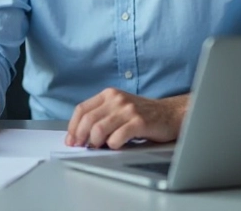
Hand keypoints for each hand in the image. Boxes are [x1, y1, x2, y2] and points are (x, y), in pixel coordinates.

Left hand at [65, 88, 187, 149]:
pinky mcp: (139, 122)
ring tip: (99, 147)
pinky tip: (116, 146)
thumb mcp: (119, 108)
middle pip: (88, 120)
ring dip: (95, 142)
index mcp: (108, 94)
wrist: (170, 114)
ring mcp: (128, 109)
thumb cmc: (142, 114)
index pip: (82, 109)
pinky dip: (112, 145)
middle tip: (82, 147)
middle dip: (81, 137)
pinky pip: (117, 137)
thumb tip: (79, 135)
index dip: (73, 127)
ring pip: (99, 129)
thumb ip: (101, 116)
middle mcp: (117, 99)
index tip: (71, 140)